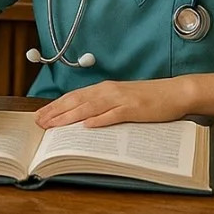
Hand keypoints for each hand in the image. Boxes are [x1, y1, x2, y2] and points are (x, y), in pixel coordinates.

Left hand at [35, 78, 192, 128]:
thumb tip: (82, 118)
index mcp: (104, 88)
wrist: (174, 92)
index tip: (40, 114)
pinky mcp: (134, 108)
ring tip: (54, 124)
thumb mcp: (120, 99)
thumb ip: (102, 106)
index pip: (74, 97)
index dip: (55, 105)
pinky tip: (88, 125)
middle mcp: (108, 91)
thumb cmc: (147, 98)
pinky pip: (114, 114)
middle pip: (77, 101)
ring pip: (90, 107)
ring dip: (70, 116)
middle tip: (39, 121)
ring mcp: (121, 99)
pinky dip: (100, 119)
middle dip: (56, 111)